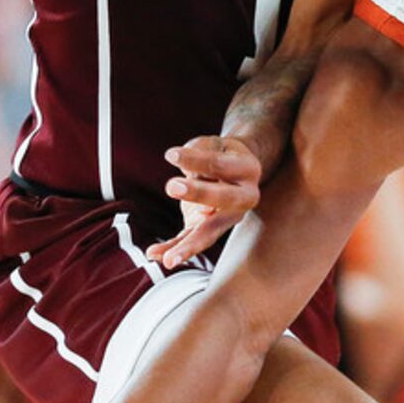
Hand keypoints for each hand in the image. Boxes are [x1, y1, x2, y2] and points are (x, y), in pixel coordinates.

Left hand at [147, 136, 262, 268]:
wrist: (237, 169)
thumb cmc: (221, 153)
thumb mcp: (213, 144)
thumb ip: (199, 152)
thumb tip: (187, 173)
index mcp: (248, 169)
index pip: (221, 165)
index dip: (197, 160)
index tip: (170, 154)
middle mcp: (245, 197)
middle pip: (225, 199)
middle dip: (199, 194)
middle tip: (172, 186)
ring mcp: (229, 217)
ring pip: (211, 232)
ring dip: (188, 246)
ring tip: (168, 259)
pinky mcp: (212, 228)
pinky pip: (193, 239)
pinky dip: (174, 248)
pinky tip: (155, 255)